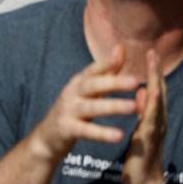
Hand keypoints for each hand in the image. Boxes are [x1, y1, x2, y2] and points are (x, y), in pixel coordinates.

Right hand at [28, 45, 139, 162]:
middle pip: (92, 85)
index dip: (107, 62)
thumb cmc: (74, 109)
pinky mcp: (67, 129)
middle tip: (134, 81)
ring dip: (112, 106)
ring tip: (133, 107)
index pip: (93, 69)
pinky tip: (119, 135)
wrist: (47, 135)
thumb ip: (106, 71)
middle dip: (113, 82)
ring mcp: (68, 110)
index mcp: (79, 82)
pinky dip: (102, 133)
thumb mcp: (88, 89)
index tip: (122, 52)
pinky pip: (86, 131)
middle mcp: (72, 93)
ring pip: (91, 107)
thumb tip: (121, 47)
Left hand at [121, 50, 166, 183]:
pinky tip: (149, 93)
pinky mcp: (149, 139)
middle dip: (156, 72)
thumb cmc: (141, 151)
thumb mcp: (141, 126)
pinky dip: (151, 106)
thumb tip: (143, 90)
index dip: (153, 71)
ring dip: (156, 83)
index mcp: (153, 115)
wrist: (142, 178)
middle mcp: (158, 119)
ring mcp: (155, 129)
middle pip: (159, 91)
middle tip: (153, 52)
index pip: (154, 88)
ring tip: (153, 65)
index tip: (149, 51)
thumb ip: (143, 109)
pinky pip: (151, 120)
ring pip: (158, 103)